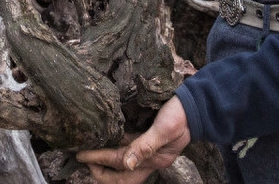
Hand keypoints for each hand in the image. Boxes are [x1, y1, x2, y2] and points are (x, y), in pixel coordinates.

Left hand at [76, 97, 190, 183]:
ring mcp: (148, 148)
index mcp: (154, 161)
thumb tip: (127, 163)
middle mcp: (149, 158)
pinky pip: (127, 144)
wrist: (197, 104)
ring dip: (104, 157)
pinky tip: (105, 134)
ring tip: (87, 149)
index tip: (81, 155)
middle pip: (120, 173)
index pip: (120, 165)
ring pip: (121, 159)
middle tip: (82, 157)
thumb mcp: (165, 129)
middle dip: (100, 169)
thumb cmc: (182, 115)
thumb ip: (146, 145)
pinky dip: (114, 142)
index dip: (99, 161)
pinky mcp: (147, 135)